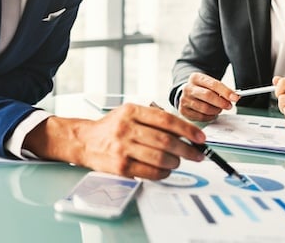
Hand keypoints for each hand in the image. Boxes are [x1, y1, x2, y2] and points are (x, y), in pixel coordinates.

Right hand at [23, 103, 205, 179]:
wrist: (84, 141)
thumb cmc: (111, 128)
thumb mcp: (129, 113)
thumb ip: (153, 119)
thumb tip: (185, 132)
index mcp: (131, 111)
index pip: (166, 120)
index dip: (187, 129)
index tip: (200, 138)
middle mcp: (126, 128)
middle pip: (166, 141)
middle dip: (187, 149)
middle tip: (198, 154)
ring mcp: (122, 148)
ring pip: (160, 158)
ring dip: (175, 162)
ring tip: (178, 161)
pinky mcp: (120, 167)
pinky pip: (150, 172)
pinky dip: (163, 173)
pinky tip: (165, 169)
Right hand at [178, 72, 238, 121]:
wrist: (188, 92)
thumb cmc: (202, 88)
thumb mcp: (210, 84)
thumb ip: (221, 89)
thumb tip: (234, 97)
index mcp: (195, 78)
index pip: (213, 84)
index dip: (226, 92)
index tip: (235, 97)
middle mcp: (188, 88)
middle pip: (207, 95)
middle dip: (221, 102)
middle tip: (229, 105)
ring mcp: (184, 100)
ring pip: (205, 108)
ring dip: (216, 110)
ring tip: (219, 108)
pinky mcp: (184, 111)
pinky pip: (201, 117)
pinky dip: (210, 116)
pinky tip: (212, 113)